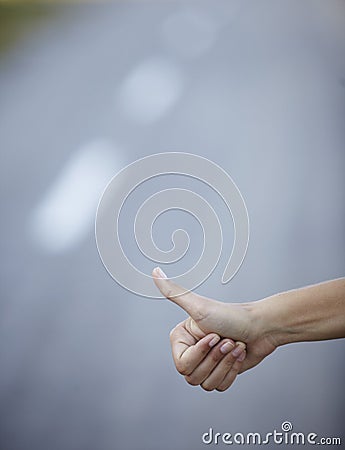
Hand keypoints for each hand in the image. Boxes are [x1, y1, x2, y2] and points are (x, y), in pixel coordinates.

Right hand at [152, 267, 277, 380]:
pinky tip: (238, 354)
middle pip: (194, 377)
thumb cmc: (232, 315)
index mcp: (181, 339)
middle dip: (216, 359)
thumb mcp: (199, 306)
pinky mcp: (220, 373)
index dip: (201, 353)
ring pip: (207, 383)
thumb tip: (155, 271)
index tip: (214, 335)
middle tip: (226, 339)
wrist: (261, 327)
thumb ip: (173, 291)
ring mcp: (206, 364)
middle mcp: (191, 351)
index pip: (182, 364)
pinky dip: (232, 371)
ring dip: (226, 364)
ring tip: (233, 345)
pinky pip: (220, 386)